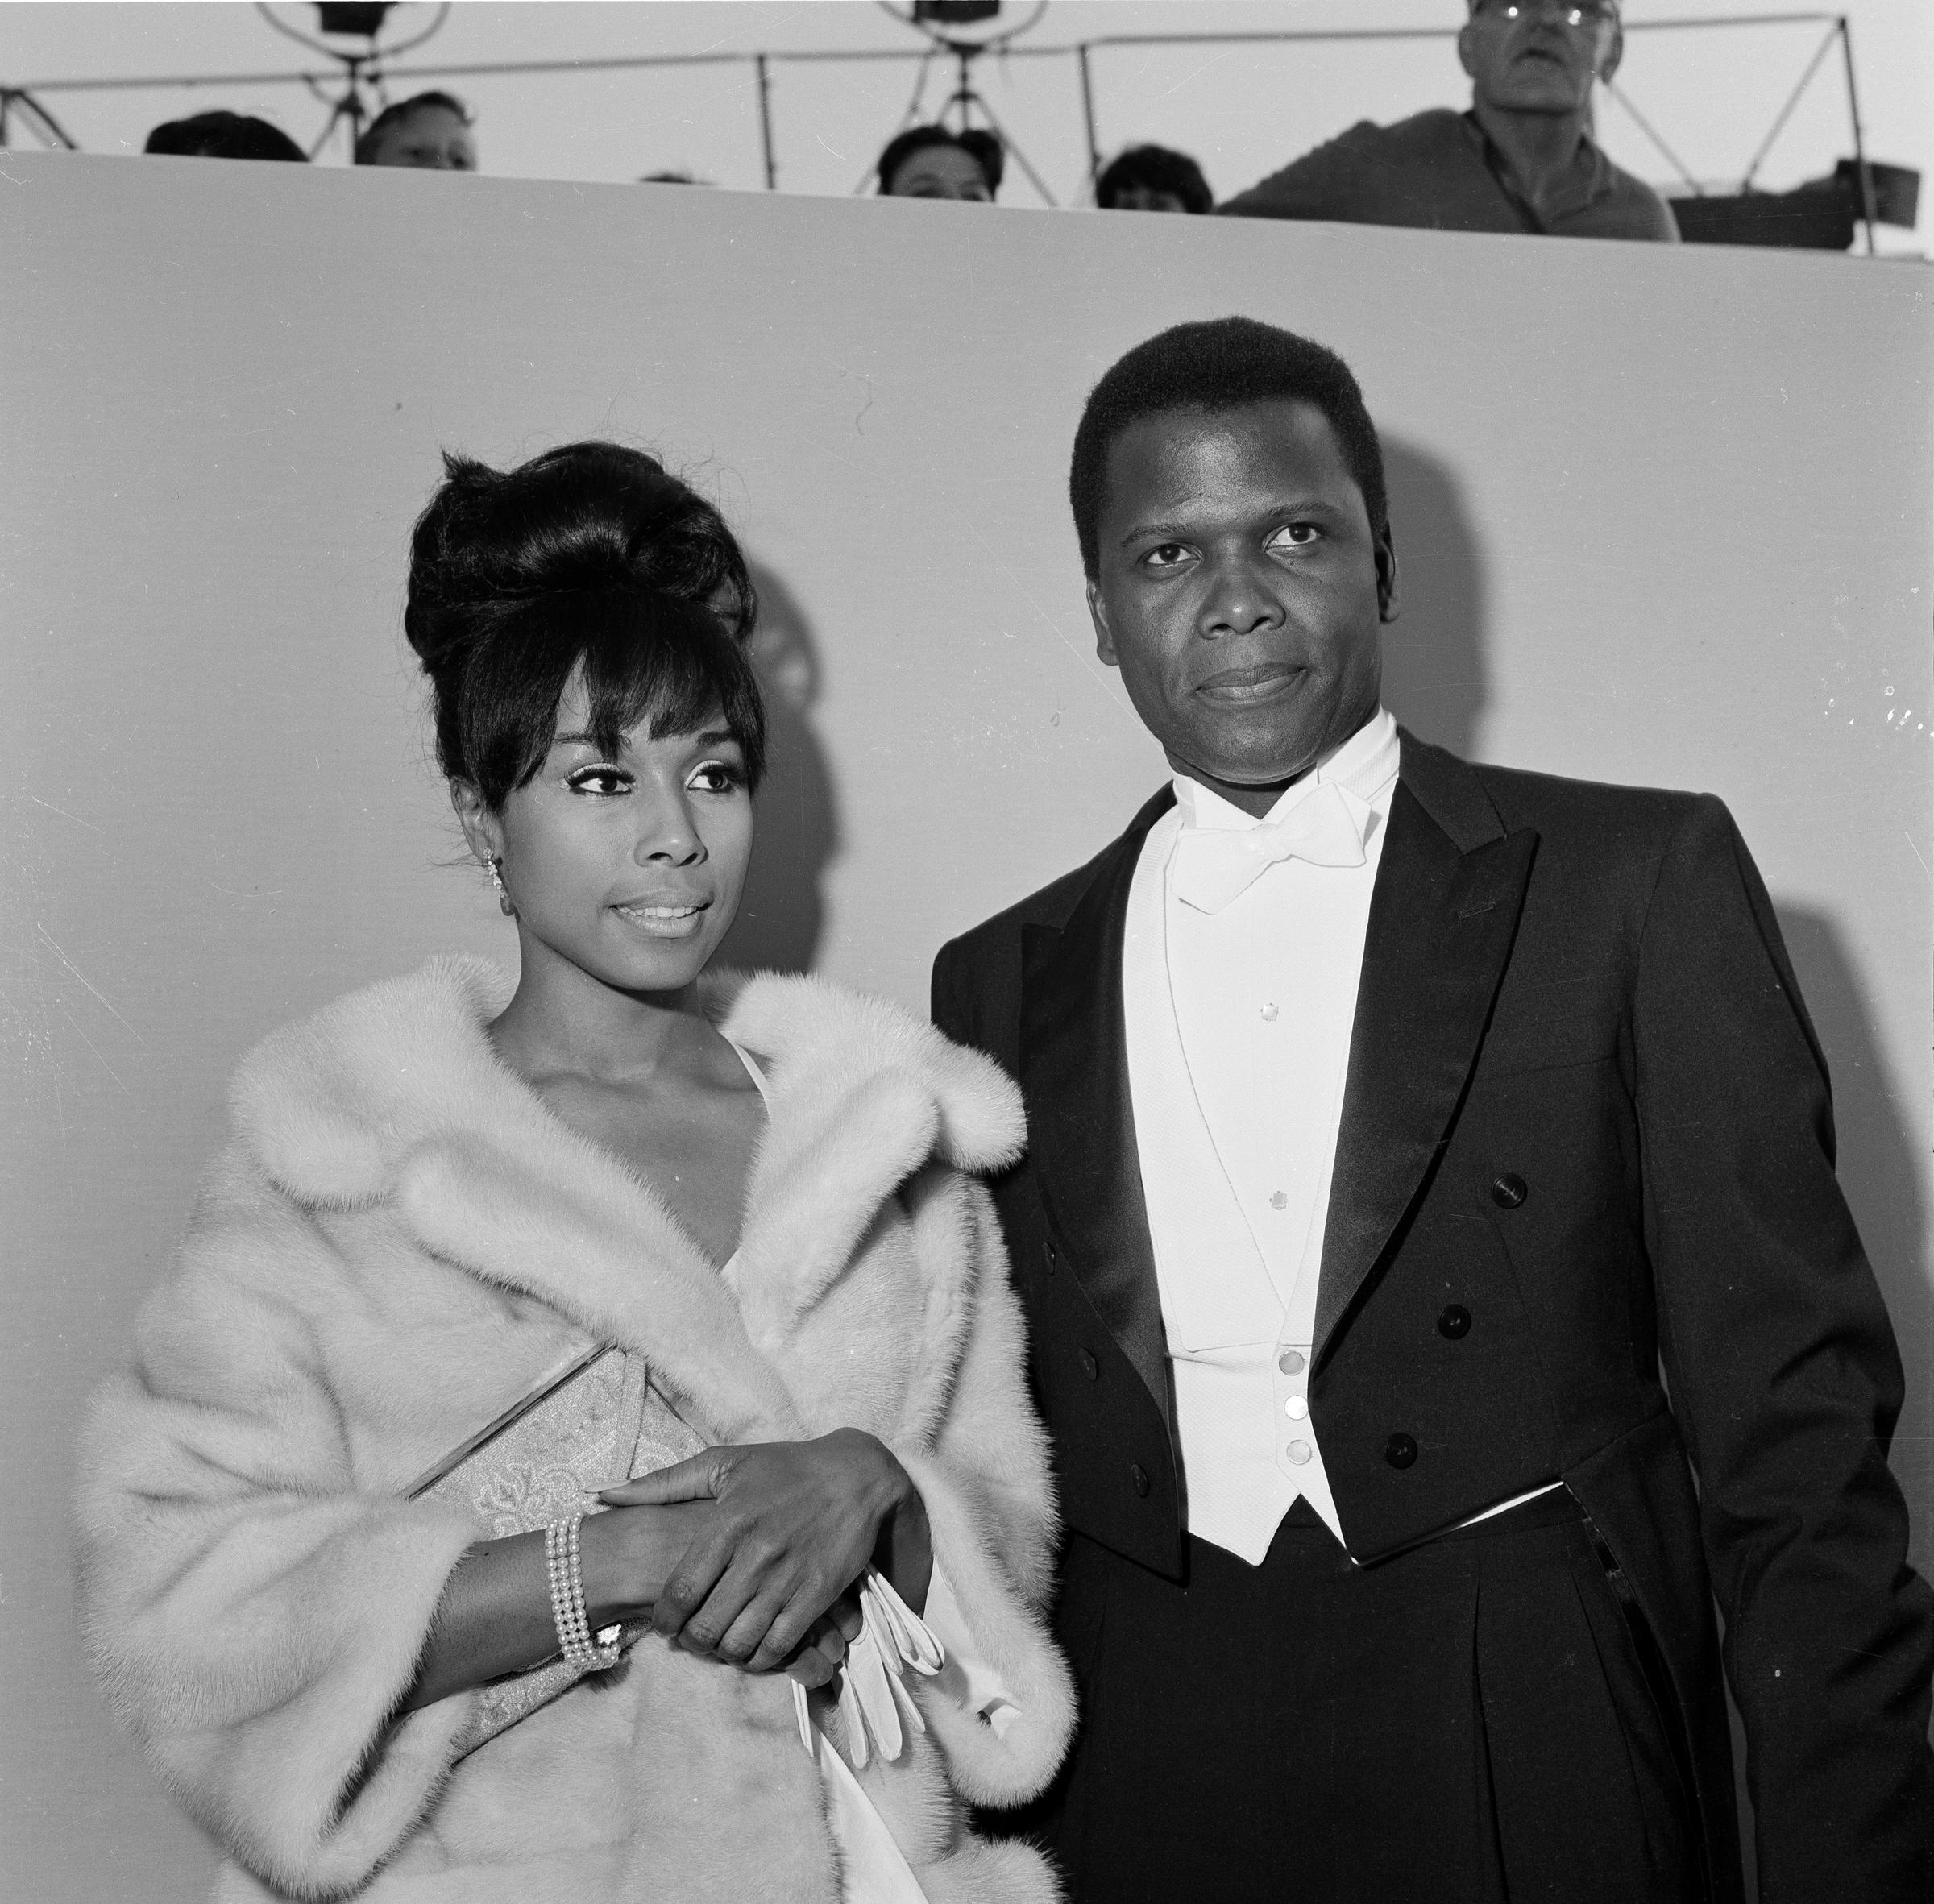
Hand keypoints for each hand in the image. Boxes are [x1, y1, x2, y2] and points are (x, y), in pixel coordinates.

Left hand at [599, 1429, 930, 1672]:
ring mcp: (788, 1577)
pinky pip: (779, 1646)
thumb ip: (662, 1483)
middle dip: (692, 1642)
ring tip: (723, 1644)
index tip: (665, 1623)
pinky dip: (762, 1658)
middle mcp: (755, 1554)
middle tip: (693, 1638)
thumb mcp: (724, 1464)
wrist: (856, 1475)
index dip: (665, 1619)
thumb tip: (602, 1494)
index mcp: (727, 1521)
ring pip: (740, 1643)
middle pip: (706, 1626)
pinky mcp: (817, 1594)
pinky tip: (756, 1646)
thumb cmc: (784, 1468)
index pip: (680, 1591)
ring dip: (725, 1653)